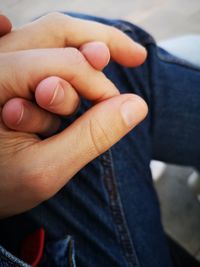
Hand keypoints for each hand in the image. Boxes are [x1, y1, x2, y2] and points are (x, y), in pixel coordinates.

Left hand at [1, 12, 146, 134]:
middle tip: (136, 55)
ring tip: (102, 67)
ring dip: (81, 53)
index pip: (64, 65)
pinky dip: (59, 47)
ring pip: (48, 38)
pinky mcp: (3, 72)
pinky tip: (79, 51)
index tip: (116, 112)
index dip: (99, 86)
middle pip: (56, 33)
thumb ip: (91, 136)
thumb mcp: (45, 171)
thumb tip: (137, 106)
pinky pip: (32, 47)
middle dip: (99, 44)